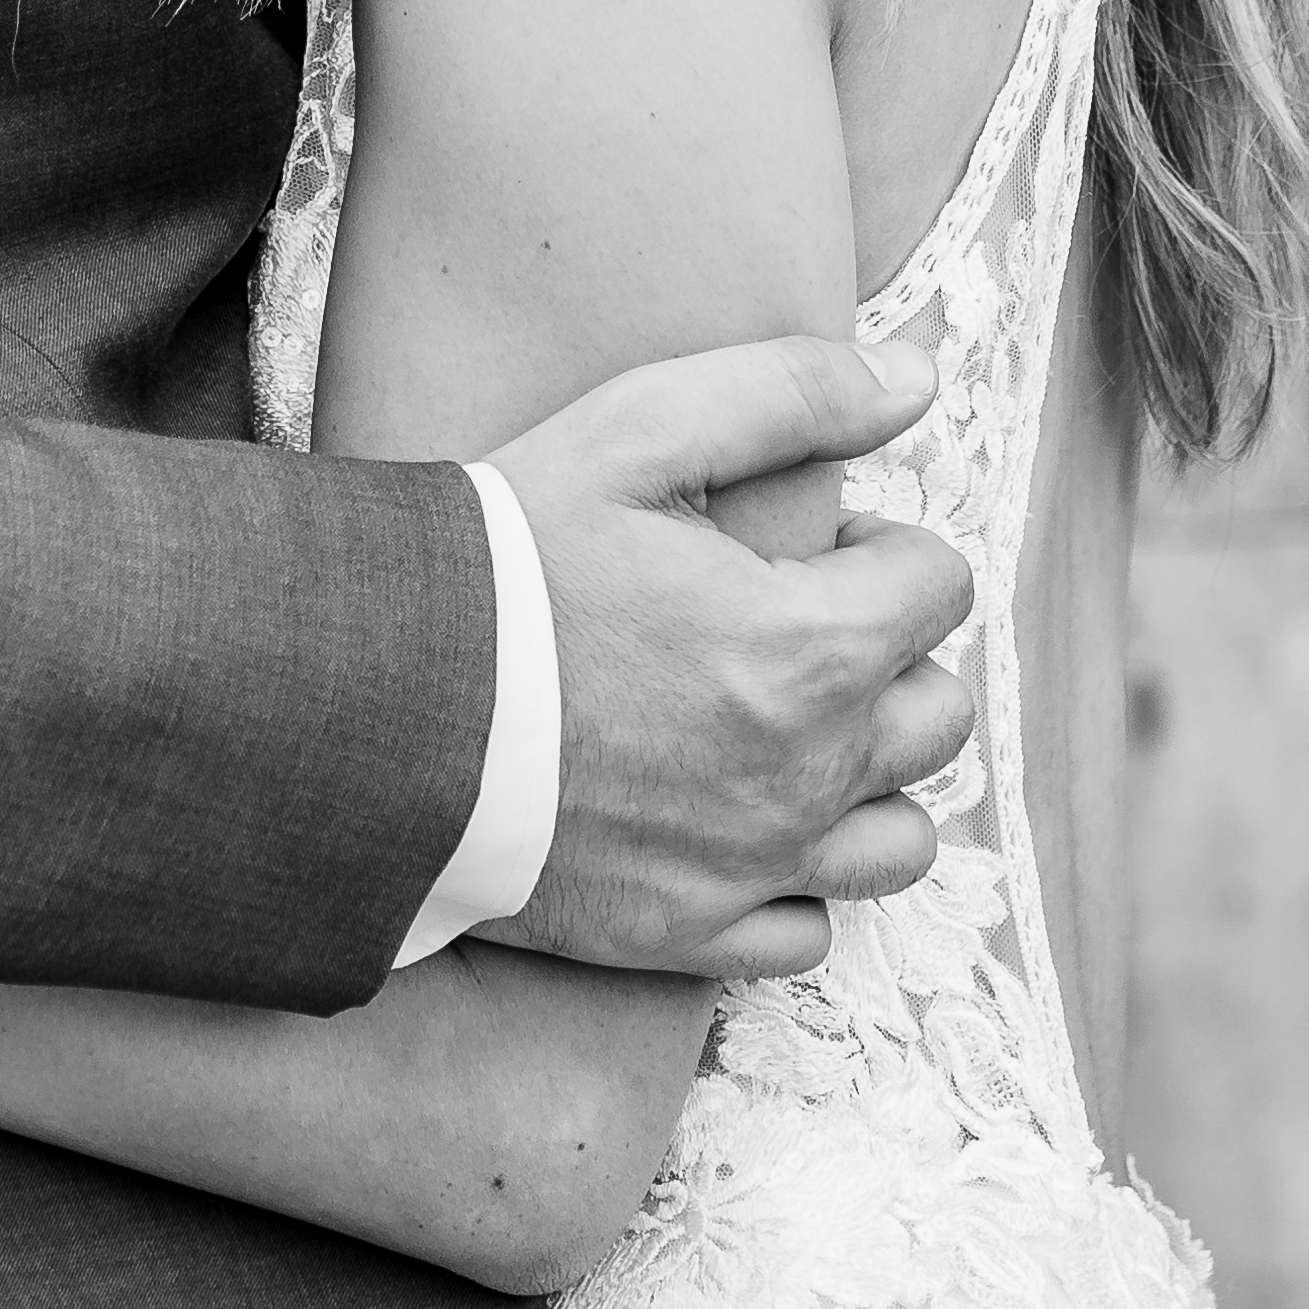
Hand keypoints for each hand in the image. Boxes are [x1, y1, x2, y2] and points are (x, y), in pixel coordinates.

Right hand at [491, 339, 976, 976]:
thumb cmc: (500, 563)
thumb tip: (917, 375)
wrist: (368, 708)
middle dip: (887, 659)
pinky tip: (735, 827)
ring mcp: (753, 865)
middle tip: (786, 628)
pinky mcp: (689, 933)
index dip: (876, 547)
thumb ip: (793, 392)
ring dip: (867, 782)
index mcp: (813, 645)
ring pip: (901, 839)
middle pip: (938, 714)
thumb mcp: (636, 431)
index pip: (939, 586)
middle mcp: (808, 771)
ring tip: (785, 736)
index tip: (800, 547)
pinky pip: (809, 931)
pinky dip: (792, 884)